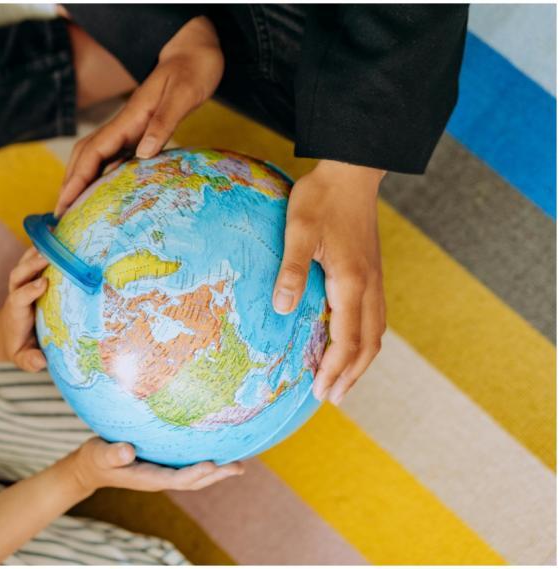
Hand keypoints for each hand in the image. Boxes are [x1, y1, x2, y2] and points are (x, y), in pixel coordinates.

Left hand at [0, 248, 49, 371]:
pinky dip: (44, 247)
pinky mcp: (30, 277)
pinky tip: (58, 234)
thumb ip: (29, 360)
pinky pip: (35, 259)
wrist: (4, 333)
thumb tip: (40, 362)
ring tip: (55, 238)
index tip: (43, 284)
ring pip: (25, 263)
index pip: (20, 297)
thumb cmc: (18, 346)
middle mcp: (17, 292)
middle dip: (31, 264)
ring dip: (37, 251)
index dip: (30, 290)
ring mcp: (22, 283)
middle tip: (48, 255)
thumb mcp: (21, 357)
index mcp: (16, 311)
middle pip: (19, 274)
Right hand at [55, 15, 223, 216]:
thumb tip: (142, 152)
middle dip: (70, 183)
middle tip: (61, 214)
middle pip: (85, 155)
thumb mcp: (183, 94)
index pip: (93, 151)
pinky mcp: (138, 131)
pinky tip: (103, 192)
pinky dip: (101, 175)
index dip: (77, 178)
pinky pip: (113, 157)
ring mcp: (129, 128)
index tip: (65, 201)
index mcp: (129, 117)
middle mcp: (123, 124)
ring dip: (81, 180)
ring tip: (74, 208)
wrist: (195, 50)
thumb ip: (164, 122)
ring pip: (95, 156)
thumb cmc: (193, 69)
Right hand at [64, 437, 244, 494]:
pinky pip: (188, 465)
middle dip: (217, 474)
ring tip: (239, 464)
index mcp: (148, 478)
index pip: (177, 478)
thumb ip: (112, 454)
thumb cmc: (95, 459)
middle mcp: (160, 477)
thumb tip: (127, 451)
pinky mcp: (163, 465)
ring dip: (216, 471)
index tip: (212, 464)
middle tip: (239, 467)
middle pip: (194, 480)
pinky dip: (205, 462)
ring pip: (194, 475)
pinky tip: (216, 451)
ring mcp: (162, 472)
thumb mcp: (98, 454)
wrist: (92, 466)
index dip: (195, 473)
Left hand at [273, 160, 386, 404]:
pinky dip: (364, 340)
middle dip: (351, 375)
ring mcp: (375, 280)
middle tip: (331, 398)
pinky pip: (374, 316)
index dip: (335, 369)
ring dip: (360, 360)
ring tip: (343, 381)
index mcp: (352, 282)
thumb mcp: (298, 230)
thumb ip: (291, 270)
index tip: (320, 391)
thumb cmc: (321, 199)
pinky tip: (350, 342)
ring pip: (376, 332)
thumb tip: (281, 308)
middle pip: (369, 344)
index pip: (348, 339)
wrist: (352, 171)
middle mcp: (370, 286)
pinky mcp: (372, 272)